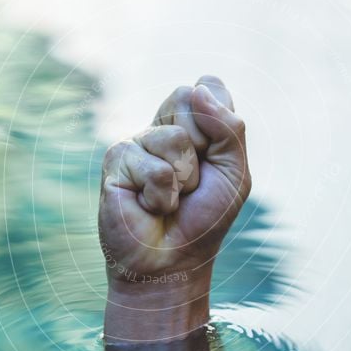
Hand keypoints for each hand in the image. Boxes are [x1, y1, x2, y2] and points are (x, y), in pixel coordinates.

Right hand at [98, 75, 250, 340]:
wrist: (172, 264)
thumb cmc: (204, 220)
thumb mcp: (235, 172)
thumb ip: (229, 127)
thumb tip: (195, 89)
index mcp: (192, 124)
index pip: (208, 87)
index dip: (218, 119)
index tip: (213, 157)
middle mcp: (162, 127)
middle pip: (187, 98)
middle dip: (202, 148)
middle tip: (192, 181)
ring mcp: (137, 142)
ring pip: (174, 139)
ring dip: (184, 180)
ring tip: (171, 200)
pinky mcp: (115, 161)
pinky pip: (154, 169)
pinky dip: (162, 196)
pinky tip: (148, 208)